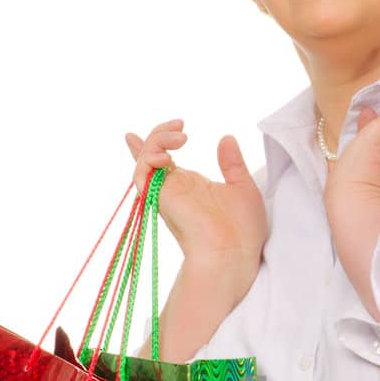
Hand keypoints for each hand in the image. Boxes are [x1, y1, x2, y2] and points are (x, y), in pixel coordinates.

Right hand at [124, 119, 267, 273]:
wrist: (234, 253)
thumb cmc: (242, 231)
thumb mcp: (243, 187)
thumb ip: (232, 163)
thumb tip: (226, 137)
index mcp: (190, 186)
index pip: (163, 160)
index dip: (153, 144)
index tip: (137, 133)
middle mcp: (173, 189)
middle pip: (151, 155)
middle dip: (160, 134)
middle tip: (182, 127)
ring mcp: (165, 193)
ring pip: (144, 160)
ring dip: (157, 140)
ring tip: (183, 135)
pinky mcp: (160, 198)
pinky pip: (142, 173)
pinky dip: (148, 157)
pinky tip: (167, 154)